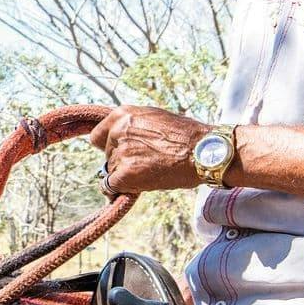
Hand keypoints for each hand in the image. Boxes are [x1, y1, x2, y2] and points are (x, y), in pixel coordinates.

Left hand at [89, 105, 212, 194]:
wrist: (204, 152)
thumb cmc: (186, 136)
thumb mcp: (155, 118)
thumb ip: (134, 125)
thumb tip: (118, 136)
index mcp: (123, 114)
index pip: (98, 136)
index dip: (109, 146)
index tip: (119, 152)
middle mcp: (118, 131)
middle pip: (107, 155)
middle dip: (121, 160)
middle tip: (146, 162)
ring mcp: (121, 152)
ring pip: (112, 171)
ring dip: (126, 174)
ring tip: (152, 170)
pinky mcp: (126, 173)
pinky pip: (110, 187)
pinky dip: (120, 190)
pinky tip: (138, 186)